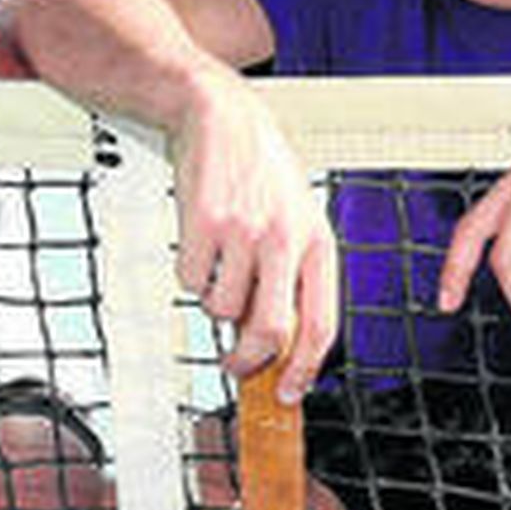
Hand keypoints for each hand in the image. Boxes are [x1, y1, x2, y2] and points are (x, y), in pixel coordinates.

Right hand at [168, 70, 337, 402]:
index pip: (321, 325)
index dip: (303, 369)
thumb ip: (291, 276)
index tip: (287, 394)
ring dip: (213, 302)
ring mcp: (243, 232)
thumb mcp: (296, 219)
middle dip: (248, 361)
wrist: (220, 115)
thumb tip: (273, 342)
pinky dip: (189, 274)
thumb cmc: (261, 171)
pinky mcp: (203, 223)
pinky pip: (189, 280)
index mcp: (318, 242)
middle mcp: (285, 239)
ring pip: (221, 309)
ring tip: (219, 265)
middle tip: (235, 365)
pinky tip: (200, 242)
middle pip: (270, 331)